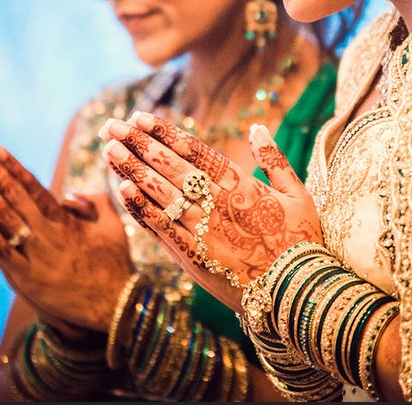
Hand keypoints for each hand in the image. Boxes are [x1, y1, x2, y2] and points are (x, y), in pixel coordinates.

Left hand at [0, 139, 133, 336]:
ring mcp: (33, 255)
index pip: (31, 183)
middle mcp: (46, 232)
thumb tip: (70, 194)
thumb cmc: (115, 264)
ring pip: (2, 216)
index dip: (10, 163)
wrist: (114, 307)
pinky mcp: (24, 278)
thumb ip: (95, 202)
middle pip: (12, 193)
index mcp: (65, 219)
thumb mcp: (113, 226)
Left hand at [98, 112, 322, 310]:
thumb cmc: (301, 243)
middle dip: (139, 144)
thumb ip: (275, 160)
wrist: (295, 293)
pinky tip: (122, 190)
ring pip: (160, 193)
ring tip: (109, 149)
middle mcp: (216, 203)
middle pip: (170, 167)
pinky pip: (160, 227)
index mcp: (241, 184)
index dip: (165, 133)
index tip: (141, 117)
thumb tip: (256, 129)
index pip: (194, 151)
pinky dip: (141, 208)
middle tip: (113, 125)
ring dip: (132, 170)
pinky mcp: (191, 256)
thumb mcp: (298, 195)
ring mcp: (201, 230)